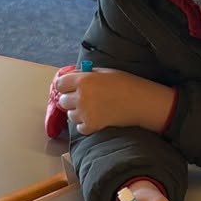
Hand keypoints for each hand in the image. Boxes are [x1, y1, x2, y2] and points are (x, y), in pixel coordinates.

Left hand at [54, 67, 175, 134]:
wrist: (141, 102)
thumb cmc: (125, 83)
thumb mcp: (104, 72)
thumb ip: (85, 75)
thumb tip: (71, 78)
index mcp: (84, 79)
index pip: (59, 84)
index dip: (64, 86)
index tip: (69, 88)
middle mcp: (82, 96)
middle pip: (63, 101)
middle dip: (71, 100)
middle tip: (83, 100)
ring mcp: (86, 112)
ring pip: (70, 115)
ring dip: (78, 113)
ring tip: (92, 110)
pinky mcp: (92, 125)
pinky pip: (79, 127)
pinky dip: (85, 125)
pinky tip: (95, 119)